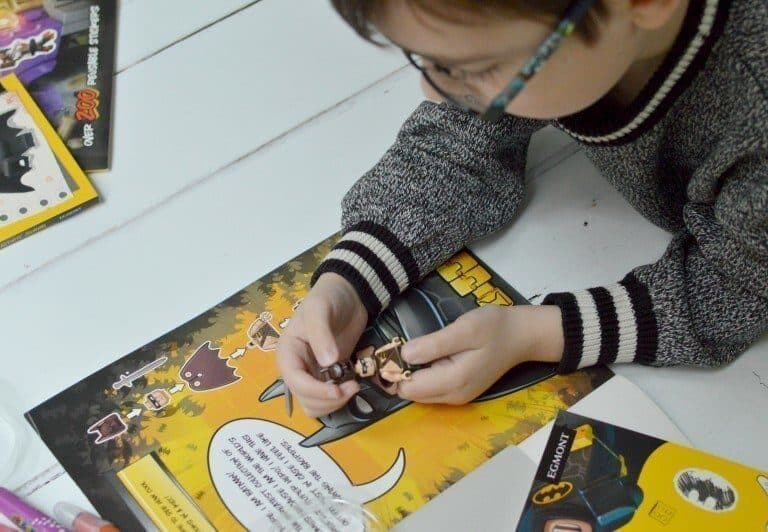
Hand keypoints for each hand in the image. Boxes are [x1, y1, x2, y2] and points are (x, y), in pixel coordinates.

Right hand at [276, 273, 366, 416]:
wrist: (348, 294)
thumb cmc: (328, 298)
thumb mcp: (320, 310)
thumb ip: (321, 335)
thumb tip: (328, 362)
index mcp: (288, 353)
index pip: (295, 381)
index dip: (315, 391)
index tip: (338, 391)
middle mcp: (297, 368)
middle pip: (305, 399)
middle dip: (328, 400)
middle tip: (352, 386)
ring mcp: (314, 374)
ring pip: (316, 405)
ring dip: (334, 403)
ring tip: (354, 386)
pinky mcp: (330, 376)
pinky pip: (330, 398)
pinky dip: (341, 398)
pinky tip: (354, 383)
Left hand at [397, 305, 563, 404]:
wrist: (521, 336)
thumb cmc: (494, 328)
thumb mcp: (464, 329)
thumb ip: (433, 344)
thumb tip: (404, 355)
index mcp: (454, 381)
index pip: (408, 388)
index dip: (396, 370)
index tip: (396, 347)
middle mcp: (454, 396)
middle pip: (411, 393)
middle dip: (402, 373)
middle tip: (408, 344)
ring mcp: (458, 396)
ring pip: (419, 392)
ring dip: (413, 373)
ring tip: (421, 347)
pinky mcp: (460, 391)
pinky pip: (431, 388)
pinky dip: (425, 374)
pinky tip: (432, 354)